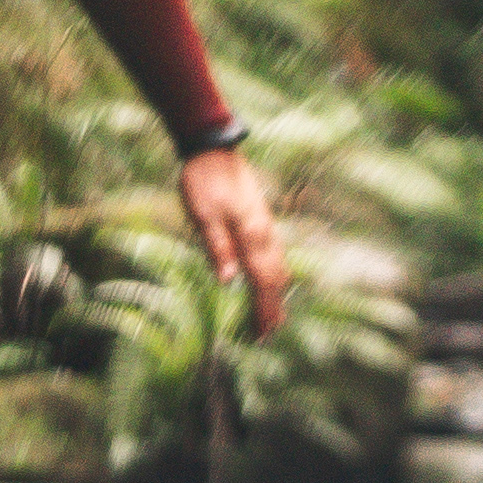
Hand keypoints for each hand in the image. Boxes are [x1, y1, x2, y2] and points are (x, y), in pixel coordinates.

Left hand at [177, 144, 288, 336]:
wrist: (214, 149)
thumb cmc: (203, 182)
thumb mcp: (203, 217)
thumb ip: (218, 248)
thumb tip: (229, 281)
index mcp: (252, 236)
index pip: (263, 282)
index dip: (264, 310)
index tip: (263, 334)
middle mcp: (265, 234)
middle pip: (276, 278)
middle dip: (274, 307)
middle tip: (268, 333)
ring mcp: (266, 225)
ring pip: (278, 266)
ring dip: (275, 292)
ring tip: (271, 313)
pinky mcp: (261, 219)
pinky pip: (274, 254)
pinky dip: (273, 274)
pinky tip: (267, 279)